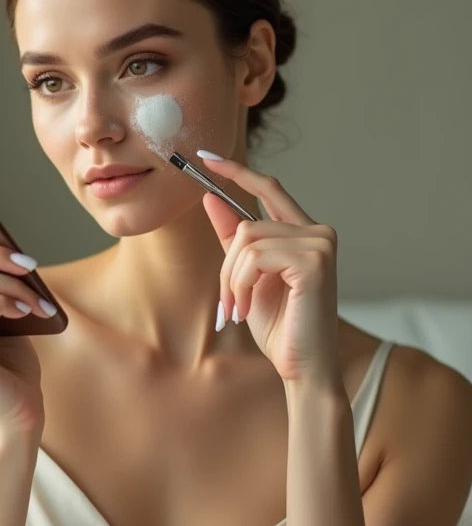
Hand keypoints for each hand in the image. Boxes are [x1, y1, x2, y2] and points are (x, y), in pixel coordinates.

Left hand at [200, 154, 341, 387]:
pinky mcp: (314, 260)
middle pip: (247, 226)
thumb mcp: (246, 276)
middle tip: (226, 303)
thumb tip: (211, 197)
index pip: (269, 187)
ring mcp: (319, 244)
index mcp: (304, 233)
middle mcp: (318, 232)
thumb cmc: (280, 326)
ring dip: (231, 281)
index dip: (236, 171)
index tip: (205, 158)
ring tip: (238, 309)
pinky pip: (254, 257)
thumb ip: (233, 237)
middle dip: (227, 267)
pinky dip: (241, 284)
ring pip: (247, 241)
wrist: (301, 367)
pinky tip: (248, 308)